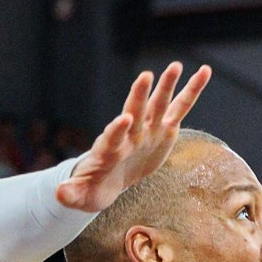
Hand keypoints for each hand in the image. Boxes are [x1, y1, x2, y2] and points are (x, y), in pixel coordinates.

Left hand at [54, 62, 212, 213]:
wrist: (108, 181)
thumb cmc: (92, 189)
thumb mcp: (80, 195)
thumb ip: (70, 193)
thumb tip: (57, 194)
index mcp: (108, 150)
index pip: (112, 138)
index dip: (116, 130)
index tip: (123, 120)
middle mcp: (128, 135)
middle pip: (133, 113)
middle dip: (138, 97)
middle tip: (145, 76)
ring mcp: (146, 130)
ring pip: (157, 105)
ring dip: (166, 86)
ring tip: (176, 66)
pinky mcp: (163, 130)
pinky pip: (180, 109)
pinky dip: (191, 91)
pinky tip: (204, 72)